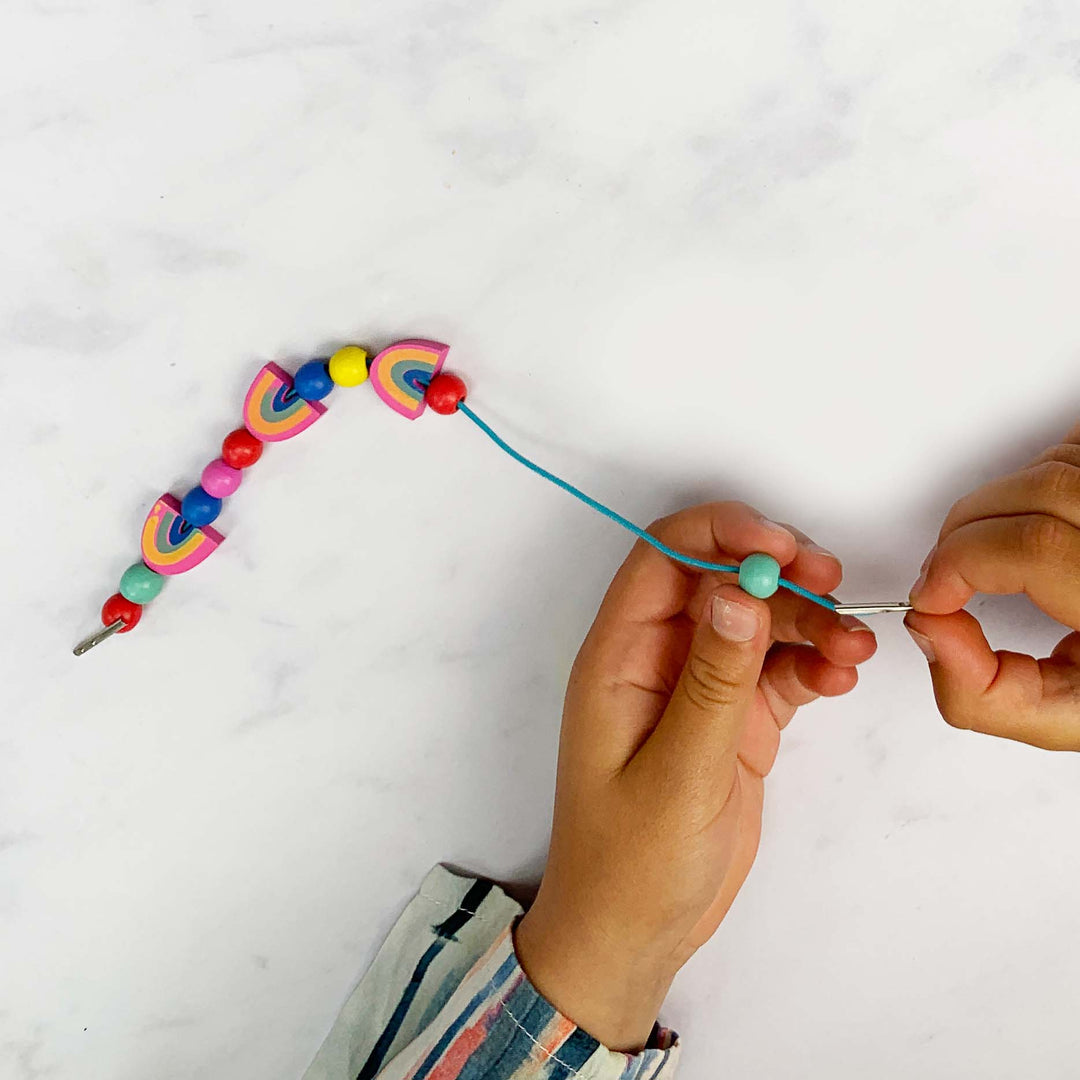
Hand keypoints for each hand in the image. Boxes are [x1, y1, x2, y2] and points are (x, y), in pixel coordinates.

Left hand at [514, 502, 876, 1049]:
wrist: (637, 935)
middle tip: (835, 585)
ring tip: (854, 646)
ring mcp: (700, 688)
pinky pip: (777, 671)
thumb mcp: (676, 772)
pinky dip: (812, 664)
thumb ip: (712, 682)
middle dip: (779, 573)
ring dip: (808, 621)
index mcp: (619, 657)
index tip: (783, 546)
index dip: (720, 534)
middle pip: (721, 581)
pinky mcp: (735, 721)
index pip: (663, 559)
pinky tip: (841, 674)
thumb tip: (737, 590)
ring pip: (758, 623)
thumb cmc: (631, 862)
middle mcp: (658, 659)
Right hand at [906, 423, 1079, 749]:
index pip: (1034, 547)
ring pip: (1049, 468)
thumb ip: (985, 694)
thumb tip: (930, 631)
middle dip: (963, 535)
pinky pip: (1070, 448)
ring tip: (989, 556)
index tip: (932, 596)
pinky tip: (1032, 523)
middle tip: (947, 577)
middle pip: (1034, 495)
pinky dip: (1033, 481)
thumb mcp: (1070, 717)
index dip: (960, 562)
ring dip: (994, 509)